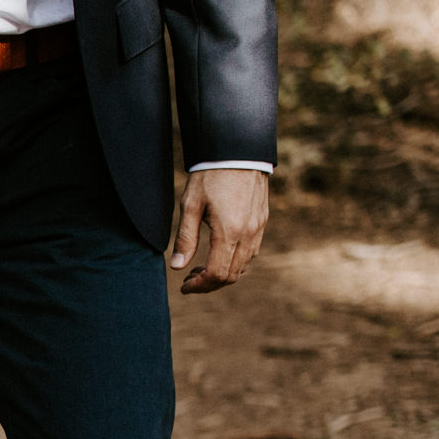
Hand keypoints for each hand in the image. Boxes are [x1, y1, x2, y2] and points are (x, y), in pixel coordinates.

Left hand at [169, 168, 268, 294]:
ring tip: (200, 268)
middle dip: (209, 284)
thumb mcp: (190, 205)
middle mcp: (248, 234)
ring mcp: (258, 228)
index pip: (217, 273)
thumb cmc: (210, 176)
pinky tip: (219, 254)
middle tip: (189, 278)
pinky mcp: (262, 221)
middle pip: (232, 275)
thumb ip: (185, 238)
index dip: (199, 286)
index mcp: (229, 232)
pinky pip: (251, 252)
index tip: (184, 286)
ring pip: (244, 266)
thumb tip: (177, 266)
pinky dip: (235, 262)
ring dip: (223, 274)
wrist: (238, 151)